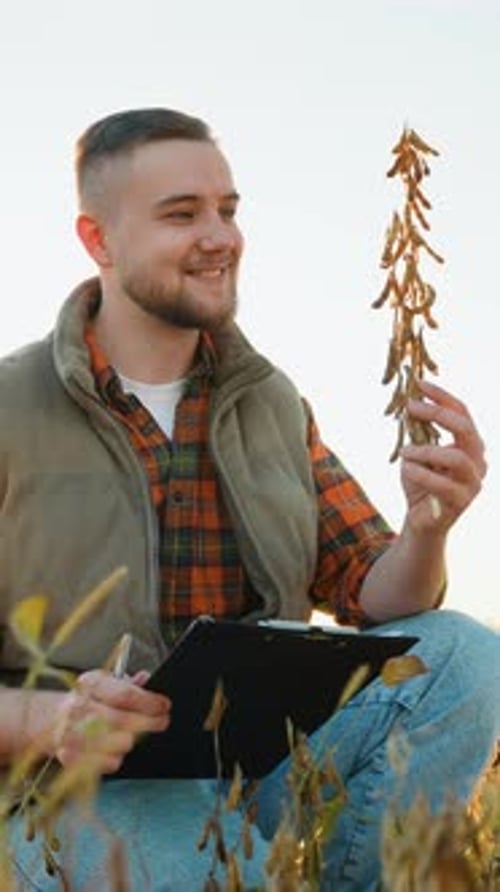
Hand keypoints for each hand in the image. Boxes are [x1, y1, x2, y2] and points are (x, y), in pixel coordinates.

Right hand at [51, 670, 170, 773]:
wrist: (54, 719)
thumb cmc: (88, 700)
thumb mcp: (106, 683)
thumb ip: (128, 683)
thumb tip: (145, 678)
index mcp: (90, 684)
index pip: (124, 695)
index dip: (149, 702)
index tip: (164, 705)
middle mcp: (79, 708)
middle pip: (122, 721)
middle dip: (149, 722)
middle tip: (162, 721)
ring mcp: (72, 734)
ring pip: (116, 743)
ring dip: (132, 740)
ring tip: (135, 734)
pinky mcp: (70, 756)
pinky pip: (104, 763)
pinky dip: (115, 758)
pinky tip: (116, 750)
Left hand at [399, 380, 486, 533]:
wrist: (420, 521)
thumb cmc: (420, 482)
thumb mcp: (417, 451)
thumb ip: (419, 431)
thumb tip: (410, 400)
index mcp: (471, 445)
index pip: (462, 413)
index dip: (442, 396)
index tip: (419, 384)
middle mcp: (478, 461)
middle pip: (465, 428)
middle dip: (437, 413)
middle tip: (411, 406)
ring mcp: (473, 483)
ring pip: (455, 457)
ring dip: (425, 450)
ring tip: (404, 451)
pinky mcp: (462, 503)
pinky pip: (443, 484)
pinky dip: (420, 473)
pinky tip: (406, 469)